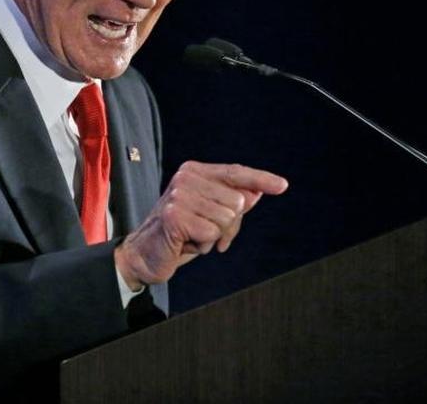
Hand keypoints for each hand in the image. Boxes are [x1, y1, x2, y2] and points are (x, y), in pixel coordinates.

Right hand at [114, 161, 288, 288]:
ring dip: (214, 237)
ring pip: (227, 219)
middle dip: (228, 226)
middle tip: (204, 233)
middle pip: (237, 202)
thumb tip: (256, 193)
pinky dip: (203, 245)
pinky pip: (212, 234)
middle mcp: (186, 178)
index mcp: (194, 172)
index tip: (283, 186)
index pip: (235, 173)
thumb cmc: (179, 235)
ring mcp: (179, 195)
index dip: (260, 179)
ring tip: (192, 237)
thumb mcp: (209, 217)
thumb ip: (231, 203)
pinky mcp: (175, 215)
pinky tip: (184, 243)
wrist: (143, 255)